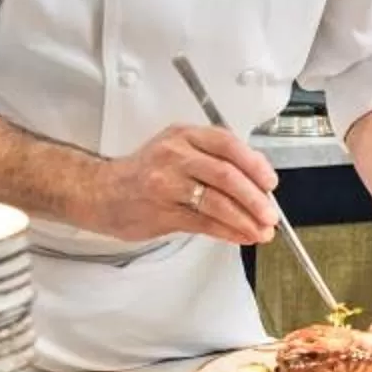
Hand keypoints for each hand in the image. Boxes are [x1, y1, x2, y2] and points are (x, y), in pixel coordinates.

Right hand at [93, 123, 278, 244]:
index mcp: (184, 136)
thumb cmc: (144, 172)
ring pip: (216, 202)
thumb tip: (256, 183)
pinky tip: (240, 236)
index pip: (228, 145)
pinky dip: (227, 231)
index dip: (254, 164)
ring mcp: (166, 184)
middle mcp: (174, 156)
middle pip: (226, 175)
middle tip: (270, 213)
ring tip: (260, 230)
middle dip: (255, 198)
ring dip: (245, 219)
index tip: (270, 182)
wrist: (100, 192)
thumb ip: (213, 160)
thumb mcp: (177, 151)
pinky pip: (203, 223)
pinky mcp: (161, 212)